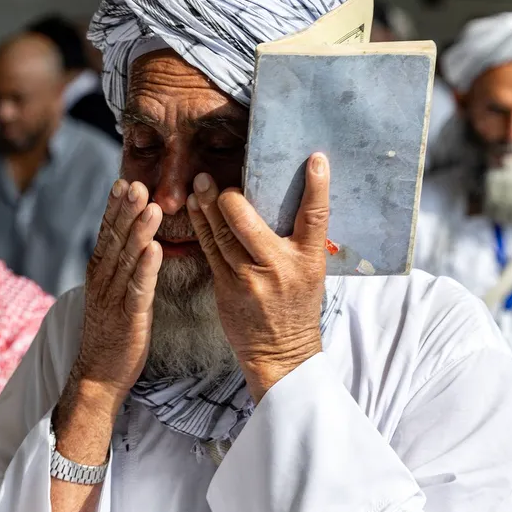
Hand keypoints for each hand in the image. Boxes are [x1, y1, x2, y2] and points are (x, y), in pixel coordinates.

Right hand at [69, 180, 163, 409]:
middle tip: (136, 184)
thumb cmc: (110, 332)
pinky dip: (145, 267)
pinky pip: (138, 288)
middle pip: (114, 239)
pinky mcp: (129, 317)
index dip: (114, 207)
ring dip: (138, 231)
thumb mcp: (112, 292)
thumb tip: (135, 241)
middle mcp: (102, 280)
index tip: (124, 181)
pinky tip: (154, 248)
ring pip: (126, 259)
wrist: (98, 374)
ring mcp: (113, 298)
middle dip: (125, 210)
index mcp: (99, 272)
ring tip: (150, 207)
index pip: (106, 233)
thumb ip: (121, 266)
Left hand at [187, 153, 328, 401]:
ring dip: (208, 206)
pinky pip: (210, 249)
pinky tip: (194, 207)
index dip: (317, 186)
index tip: (316, 159)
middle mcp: (278, 266)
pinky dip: (201, 226)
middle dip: (229, 199)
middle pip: (249, 223)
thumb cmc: (297, 306)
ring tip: (200, 182)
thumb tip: (289, 198)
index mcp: (308, 260)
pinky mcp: (227, 287)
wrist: (281, 352)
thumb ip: (300, 239)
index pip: (316, 216)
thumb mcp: (311, 272)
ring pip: (222, 234)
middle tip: (216, 178)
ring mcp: (249, 278)